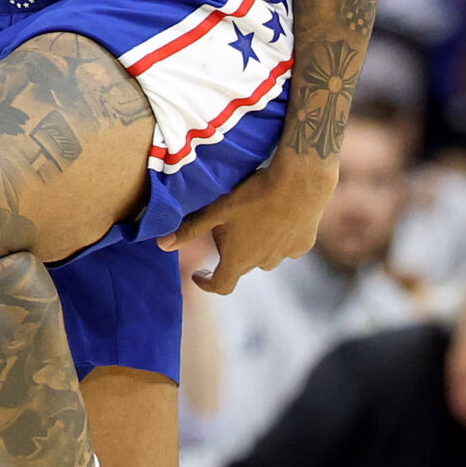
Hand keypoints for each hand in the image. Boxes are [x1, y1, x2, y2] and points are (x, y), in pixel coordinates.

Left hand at [159, 156, 335, 294]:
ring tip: (252, 218)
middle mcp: (263, 263)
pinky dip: (278, 237)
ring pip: (265, 256)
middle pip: (242, 265)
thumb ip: (190, 229)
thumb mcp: (217, 210)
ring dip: (255, 245)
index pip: (220, 286)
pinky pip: (286, 246)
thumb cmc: (253, 195)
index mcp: (239, 259)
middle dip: (230, 252)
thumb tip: (162, 245)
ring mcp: (286, 255)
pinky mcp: (303, 244)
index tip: (199, 274)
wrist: (300, 181)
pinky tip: (277, 215)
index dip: (206, 283)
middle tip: (225, 225)